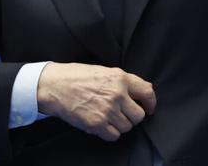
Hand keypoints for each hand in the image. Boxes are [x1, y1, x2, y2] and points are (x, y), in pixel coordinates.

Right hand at [36, 62, 155, 141]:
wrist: (55, 86)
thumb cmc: (78, 77)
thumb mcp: (105, 71)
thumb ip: (124, 81)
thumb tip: (142, 91)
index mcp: (121, 78)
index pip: (147, 92)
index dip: (151, 103)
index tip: (150, 108)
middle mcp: (117, 94)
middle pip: (139, 115)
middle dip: (133, 117)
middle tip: (124, 114)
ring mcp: (107, 110)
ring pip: (127, 127)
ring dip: (120, 125)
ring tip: (109, 118)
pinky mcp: (96, 124)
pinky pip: (114, 135)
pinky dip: (110, 133)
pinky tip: (103, 124)